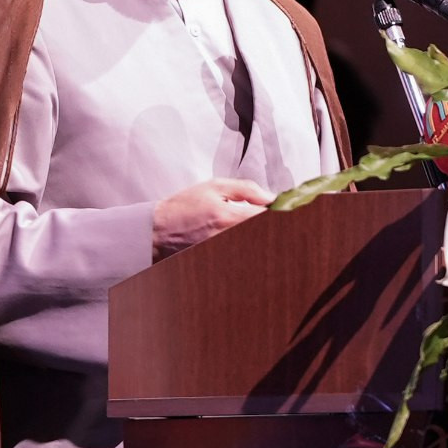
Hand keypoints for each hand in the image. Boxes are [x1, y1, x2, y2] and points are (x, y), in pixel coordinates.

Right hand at [152, 178, 272, 257]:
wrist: (159, 230)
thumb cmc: (184, 207)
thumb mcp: (213, 187)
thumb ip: (246, 189)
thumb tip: (271, 197)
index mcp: (229, 217)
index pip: (268, 217)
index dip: (282, 212)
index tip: (288, 208)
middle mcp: (230, 238)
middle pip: (266, 234)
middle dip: (273, 226)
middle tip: (273, 217)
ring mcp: (226, 252)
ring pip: (257, 244)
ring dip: (263, 236)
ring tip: (254, 227)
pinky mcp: (223, 260)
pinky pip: (245, 253)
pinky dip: (250, 244)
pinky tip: (242, 236)